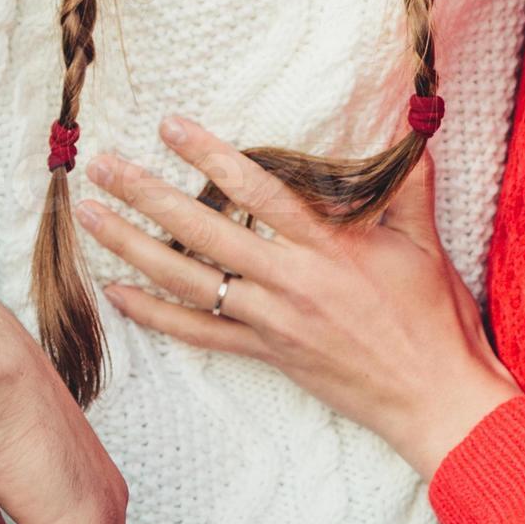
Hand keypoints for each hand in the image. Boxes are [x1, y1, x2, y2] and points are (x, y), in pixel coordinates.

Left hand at [77, 116, 516, 479]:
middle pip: (203, 231)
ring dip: (131, 246)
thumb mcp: (425, 243)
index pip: (256, 189)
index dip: (209, 155)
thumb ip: (408, 186)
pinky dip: (153, 314)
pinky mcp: (266, 354)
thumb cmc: (434, 318)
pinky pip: (198, 333)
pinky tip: (115, 293)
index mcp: (326, 246)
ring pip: (187, 281)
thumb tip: (412, 129)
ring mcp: (271, 321)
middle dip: (147, 195)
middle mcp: (289, 281)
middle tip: (102, 166)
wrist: (435, 397)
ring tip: (89, 216)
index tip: (169, 125)